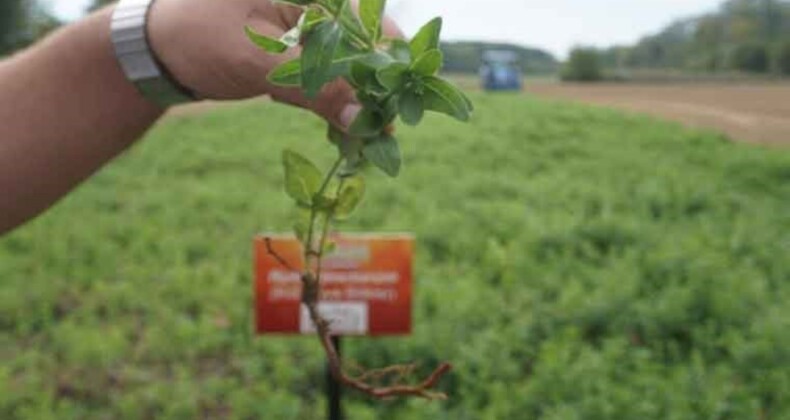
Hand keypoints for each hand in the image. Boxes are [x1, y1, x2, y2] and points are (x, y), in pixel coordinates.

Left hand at [147, 0, 401, 128]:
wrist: (157, 48)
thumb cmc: (196, 36)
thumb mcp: (253, 60)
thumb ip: (311, 87)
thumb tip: (362, 120)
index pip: (370, 20)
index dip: (390, 62)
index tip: (393, 105)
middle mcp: (318, 3)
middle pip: (369, 42)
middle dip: (375, 86)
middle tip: (379, 128)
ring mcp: (312, 23)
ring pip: (354, 62)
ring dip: (359, 98)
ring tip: (362, 134)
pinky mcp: (304, 47)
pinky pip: (334, 73)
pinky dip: (339, 100)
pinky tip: (341, 126)